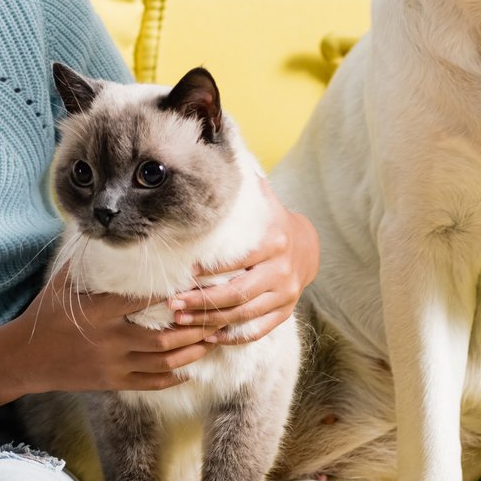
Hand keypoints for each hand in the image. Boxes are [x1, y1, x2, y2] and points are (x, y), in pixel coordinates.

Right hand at [4, 260, 221, 392]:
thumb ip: (88, 260)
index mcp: (99, 312)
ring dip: (191, 352)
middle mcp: (110, 339)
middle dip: (193, 329)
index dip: (172, 293)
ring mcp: (113, 364)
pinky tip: (190, 369)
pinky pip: (150, 382)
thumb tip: (100, 226)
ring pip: (162, 362)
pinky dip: (174, 377)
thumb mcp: (62, 283)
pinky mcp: (113, 382)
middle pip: (163, 337)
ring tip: (211, 340)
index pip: (143, 300)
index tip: (197, 284)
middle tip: (215, 316)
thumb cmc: (45, 314)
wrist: (25, 358)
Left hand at [169, 177, 319, 343]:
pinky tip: (208, 337)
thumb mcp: (261, 199)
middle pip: (240, 292)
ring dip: (211, 321)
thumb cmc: (270, 220)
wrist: (307, 245)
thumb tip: (220, 142)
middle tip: (173, 305)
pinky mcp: (284, 312)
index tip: (186, 273)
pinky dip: (234, 336)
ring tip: (181, 321)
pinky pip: (258, 329)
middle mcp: (282, 270)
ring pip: (245, 314)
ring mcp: (286, 294)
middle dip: (204, 301)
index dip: (214, 269)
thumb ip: (241, 182)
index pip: (241, 259)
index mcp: (275, 241)